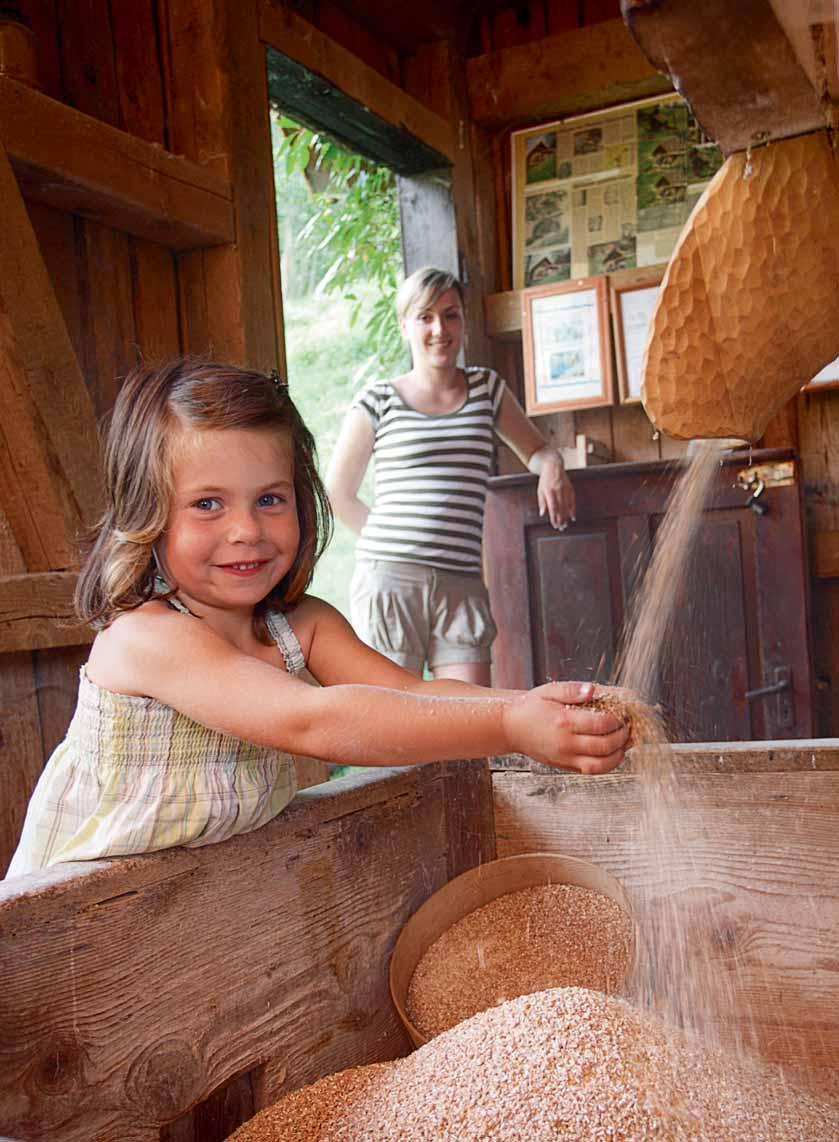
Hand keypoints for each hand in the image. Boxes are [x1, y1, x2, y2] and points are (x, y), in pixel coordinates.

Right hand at [503, 681, 628, 773]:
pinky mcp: (565, 766)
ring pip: (601, 764)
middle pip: (605, 745)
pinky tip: (613, 753)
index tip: (622, 713)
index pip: (601, 724)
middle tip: (628, 726)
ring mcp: (565, 757)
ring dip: (619, 754)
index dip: (617, 720)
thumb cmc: (530, 708)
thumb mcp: (548, 691)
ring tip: (624, 741)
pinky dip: (608, 764)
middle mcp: (565, 743)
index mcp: (563, 721)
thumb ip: (571, 689)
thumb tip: (592, 690)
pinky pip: (592, 771)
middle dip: (623, 736)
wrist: (510, 728)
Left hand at [537, 453, 575, 529]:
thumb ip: (542, 502)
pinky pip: (573, 500)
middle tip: (561, 528)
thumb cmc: (545, 480)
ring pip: (567, 506)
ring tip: (565, 525)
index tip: (554, 525)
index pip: (553, 507)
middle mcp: (558, 490)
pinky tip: (572, 517)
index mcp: (549, 491)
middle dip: (561, 519)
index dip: (554, 517)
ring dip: (566, 516)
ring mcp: (565, 489)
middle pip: (561, 508)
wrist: (553, 465)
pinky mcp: (570, 488)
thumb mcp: (540, 490)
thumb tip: (542, 514)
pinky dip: (573, 509)